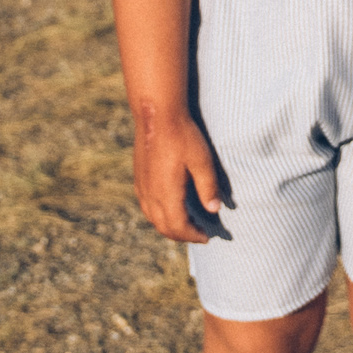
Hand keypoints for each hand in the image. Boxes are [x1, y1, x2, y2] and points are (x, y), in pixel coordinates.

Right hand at [132, 112, 228, 243]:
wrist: (157, 115)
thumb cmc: (182, 135)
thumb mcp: (202, 160)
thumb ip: (208, 187)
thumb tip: (214, 210)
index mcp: (167, 194)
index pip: (179, 227)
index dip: (193, 236)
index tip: (207, 237)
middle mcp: (151, 195)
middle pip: (164, 227)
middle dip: (182, 235)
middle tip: (199, 234)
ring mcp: (142, 187)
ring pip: (153, 219)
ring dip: (169, 227)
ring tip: (187, 224)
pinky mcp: (138, 179)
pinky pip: (147, 207)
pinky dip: (159, 215)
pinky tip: (170, 208)